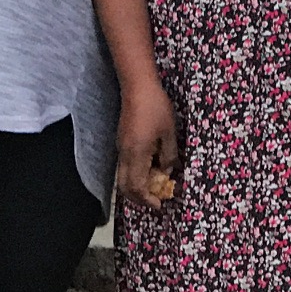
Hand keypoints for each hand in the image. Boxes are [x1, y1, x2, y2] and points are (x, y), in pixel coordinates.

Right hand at [115, 84, 179, 209]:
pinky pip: (125, 166)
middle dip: (139, 198)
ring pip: (123, 177)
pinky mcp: (122, 141)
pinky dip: (135, 175)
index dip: (147, 200)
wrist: (137, 86)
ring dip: (137, 187)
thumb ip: (169, 155)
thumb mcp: (169, 132)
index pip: (137, 187)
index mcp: (137, 154)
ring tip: (154, 186)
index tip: (160, 205)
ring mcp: (121, 147)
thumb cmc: (156, 107)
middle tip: (155, 200)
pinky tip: (150, 168)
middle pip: (125, 187)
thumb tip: (167, 172)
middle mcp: (125, 154)